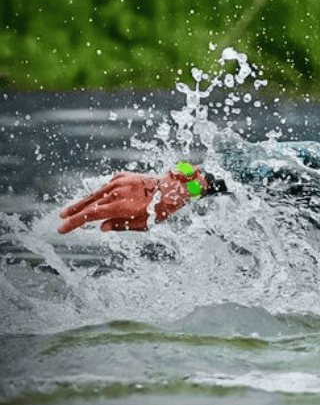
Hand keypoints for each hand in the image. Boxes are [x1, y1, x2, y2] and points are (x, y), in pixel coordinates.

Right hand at [58, 170, 200, 233]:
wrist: (173, 187)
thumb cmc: (160, 209)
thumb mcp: (142, 223)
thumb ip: (119, 225)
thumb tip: (101, 227)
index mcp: (120, 206)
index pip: (90, 215)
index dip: (74, 222)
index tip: (62, 228)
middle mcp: (117, 192)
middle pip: (89, 203)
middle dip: (73, 212)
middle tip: (60, 219)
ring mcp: (119, 182)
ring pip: (95, 194)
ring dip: (82, 202)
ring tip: (69, 211)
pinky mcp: (122, 176)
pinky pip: (106, 187)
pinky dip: (99, 194)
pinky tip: (92, 201)